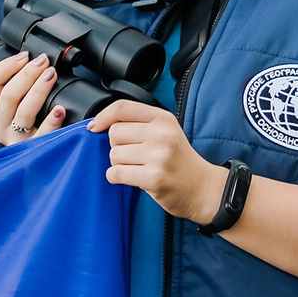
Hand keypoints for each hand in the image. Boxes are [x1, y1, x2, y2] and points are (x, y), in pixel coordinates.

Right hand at [0, 51, 67, 143]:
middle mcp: (0, 124)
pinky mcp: (32, 150)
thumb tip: (37, 60)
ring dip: (38, 90)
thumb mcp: (15, 106)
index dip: (7, 66)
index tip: (25, 56)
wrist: (35, 161)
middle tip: (44, 62)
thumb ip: (20, 87)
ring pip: (23, 112)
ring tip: (51, 75)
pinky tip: (60, 110)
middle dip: (27, 74)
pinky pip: (42, 134)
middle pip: (8, 95)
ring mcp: (15, 138)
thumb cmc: (30, 124)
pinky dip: (51, 121)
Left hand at [88, 100, 225, 220]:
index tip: (95, 126)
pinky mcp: (154, 177)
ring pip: (114, 155)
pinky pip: (116, 173)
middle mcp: (162, 134)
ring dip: (119, 164)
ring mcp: (159, 156)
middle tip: (134, 156)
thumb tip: (99, 124)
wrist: (202, 189)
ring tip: (139, 168)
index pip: (122, 108)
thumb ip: (139, 124)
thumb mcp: (165, 132)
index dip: (103, 116)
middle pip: (114, 133)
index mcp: (163, 119)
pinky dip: (117, 178)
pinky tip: (132, 178)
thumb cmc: (179, 161)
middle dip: (117, 146)